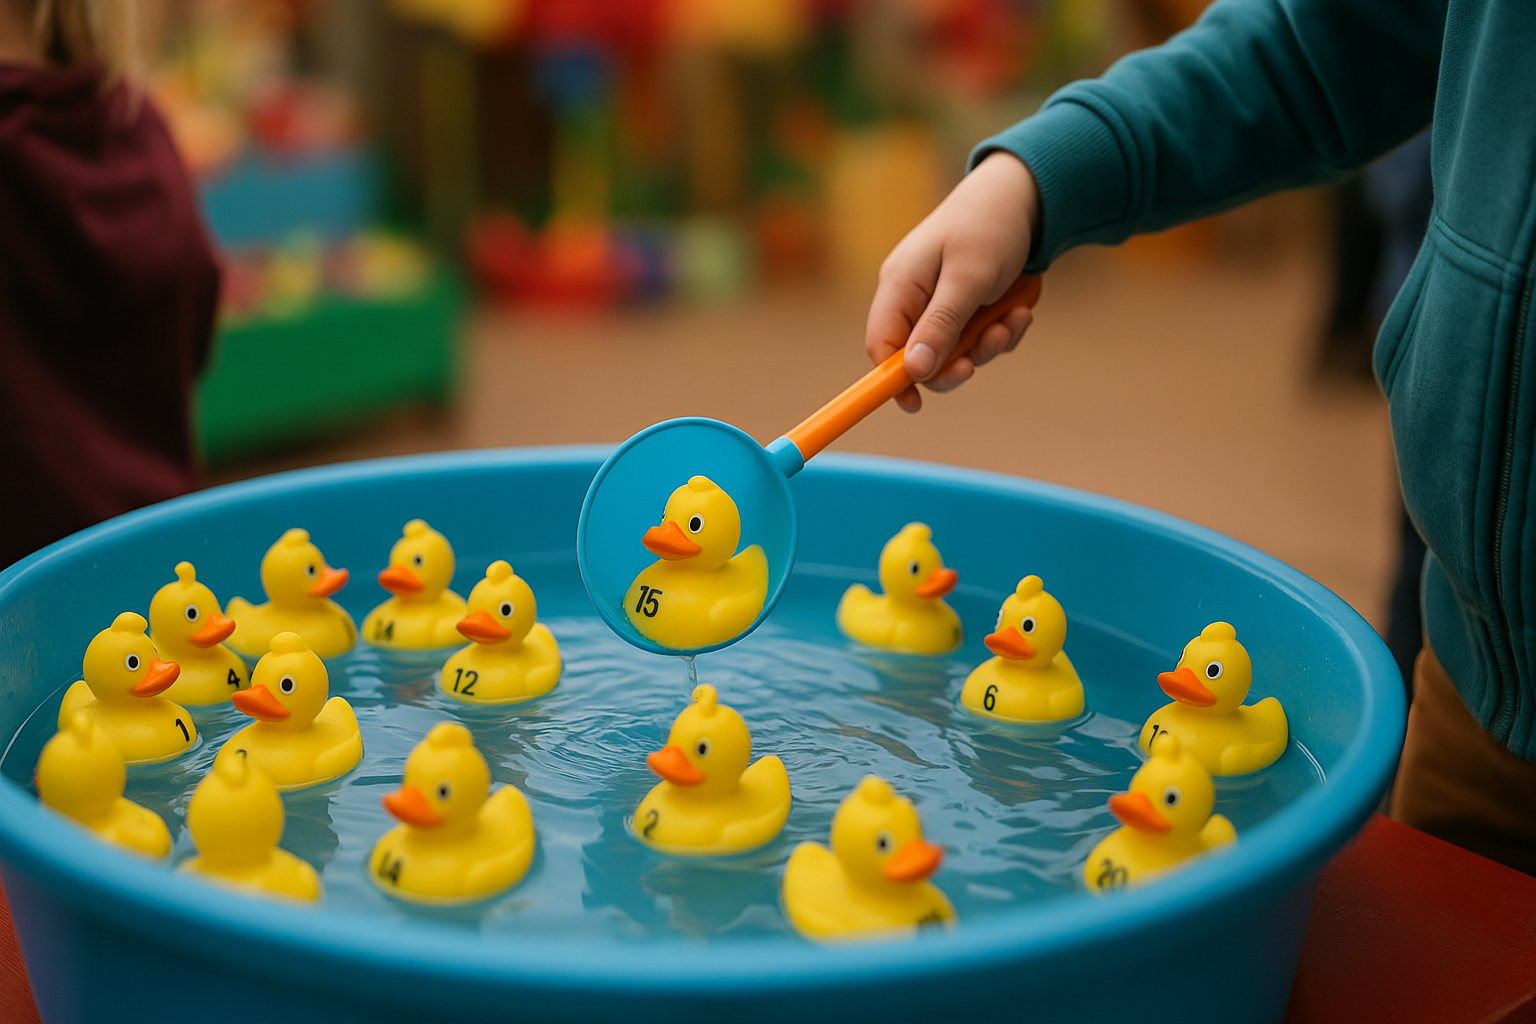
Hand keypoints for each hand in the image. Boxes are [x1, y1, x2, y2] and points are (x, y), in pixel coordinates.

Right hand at [864, 151, 1040, 411]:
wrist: (1028, 196)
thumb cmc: (989, 227)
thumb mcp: (968, 278)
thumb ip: (940, 325)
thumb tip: (913, 372)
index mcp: (900, 286)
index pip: (881, 345)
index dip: (892, 379)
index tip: (914, 404)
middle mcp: (915, 298)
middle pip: (919, 358)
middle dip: (958, 361)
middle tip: (988, 347)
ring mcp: (941, 304)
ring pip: (955, 353)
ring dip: (988, 344)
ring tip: (1015, 318)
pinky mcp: (967, 308)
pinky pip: (978, 339)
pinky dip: (1001, 331)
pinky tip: (1021, 310)